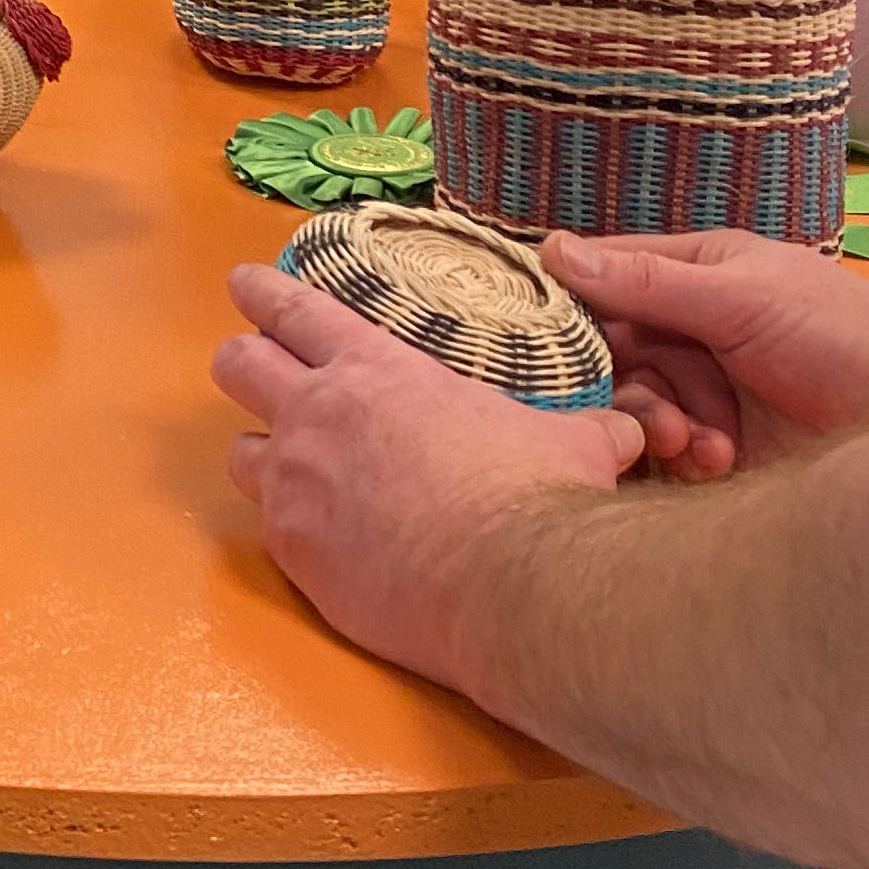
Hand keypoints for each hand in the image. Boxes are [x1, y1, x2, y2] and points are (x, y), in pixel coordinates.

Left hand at [211, 266, 639, 688]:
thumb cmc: (538, 498)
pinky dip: (290, 530)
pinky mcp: (293, 552)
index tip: (244, 282)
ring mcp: (296, 485)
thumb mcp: (570, 442)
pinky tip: (324, 542)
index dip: (262, 290)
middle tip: (255, 368)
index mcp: (378, 370)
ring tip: (289, 467)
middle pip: (237, 364)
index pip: (295, 308)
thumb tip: (631, 431)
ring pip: (238, 451)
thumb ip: (587, 429)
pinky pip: (267, 530)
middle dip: (244, 361)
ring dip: (262, 454)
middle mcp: (320, 415)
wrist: (512, 586)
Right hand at [551, 228, 868, 481]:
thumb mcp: (741, 296)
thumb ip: (648, 281)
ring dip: (658, 426)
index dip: (571, 308)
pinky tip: (718, 459)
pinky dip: (684, 456)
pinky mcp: (720, 444)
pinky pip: (667, 451)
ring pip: (636, 406)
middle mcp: (691, 329)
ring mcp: (706, 388)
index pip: (606, 280)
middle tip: (653, 413)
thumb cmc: (842, 335)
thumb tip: (551, 249)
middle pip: (613, 354)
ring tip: (698, 443)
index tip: (539, 342)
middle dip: (625, 385)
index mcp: (695, 273)